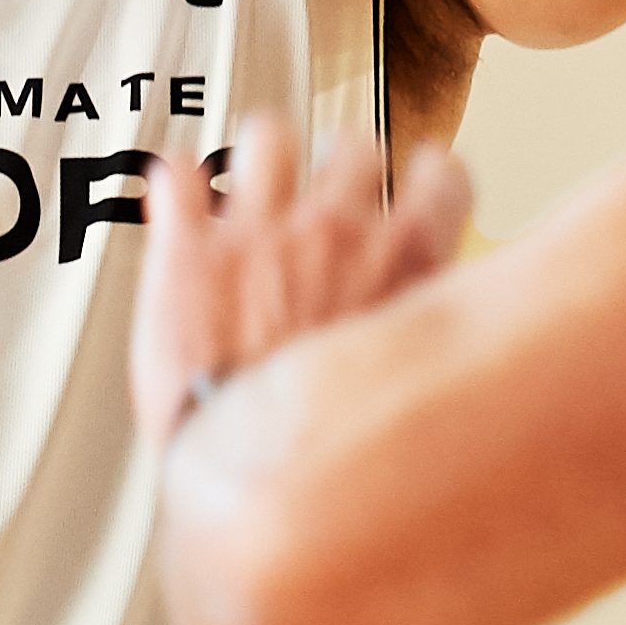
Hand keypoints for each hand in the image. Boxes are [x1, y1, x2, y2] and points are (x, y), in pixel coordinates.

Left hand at [134, 115, 478, 452]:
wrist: (257, 488)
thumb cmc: (340, 459)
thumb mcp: (420, 391)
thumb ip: (429, 340)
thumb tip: (450, 349)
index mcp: (406, 263)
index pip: (442, 176)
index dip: (428, 176)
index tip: (419, 184)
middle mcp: (338, 231)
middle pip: (354, 144)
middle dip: (344, 158)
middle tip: (333, 184)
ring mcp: (259, 233)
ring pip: (269, 136)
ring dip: (264, 151)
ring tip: (257, 170)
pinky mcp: (187, 253)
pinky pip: (177, 178)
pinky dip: (175, 182)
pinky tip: (177, 191)